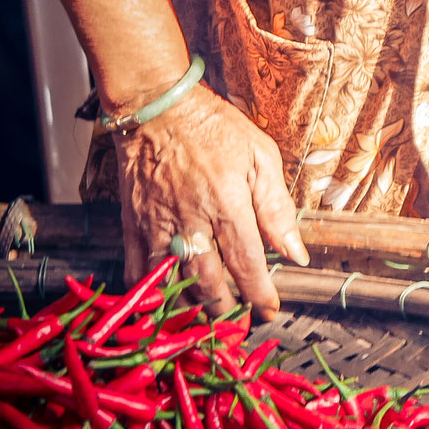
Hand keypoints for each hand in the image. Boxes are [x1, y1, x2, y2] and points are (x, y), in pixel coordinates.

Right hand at [114, 83, 308, 317]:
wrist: (156, 106)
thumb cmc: (213, 127)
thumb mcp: (260, 156)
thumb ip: (277, 207)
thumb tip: (295, 251)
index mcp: (228, 204)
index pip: (247, 265)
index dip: (260, 295)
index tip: (270, 311)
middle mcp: (192, 221)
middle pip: (209, 283)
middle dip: (227, 310)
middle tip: (239, 323)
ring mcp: (158, 224)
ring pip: (174, 282)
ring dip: (191, 307)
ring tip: (207, 319)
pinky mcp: (133, 223)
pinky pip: (139, 268)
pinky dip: (150, 291)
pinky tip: (162, 302)